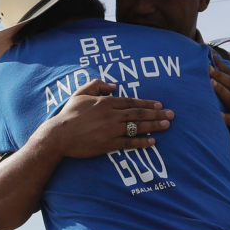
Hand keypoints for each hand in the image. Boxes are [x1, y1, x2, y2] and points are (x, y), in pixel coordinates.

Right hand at [35, 80, 173, 159]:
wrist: (58, 135)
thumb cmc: (68, 114)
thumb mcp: (80, 93)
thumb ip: (97, 85)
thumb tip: (114, 86)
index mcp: (106, 102)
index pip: (132, 102)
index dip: (148, 103)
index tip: (160, 105)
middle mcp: (112, 115)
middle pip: (139, 113)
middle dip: (157, 114)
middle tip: (171, 115)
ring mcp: (111, 130)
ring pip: (137, 127)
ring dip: (154, 126)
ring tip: (167, 125)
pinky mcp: (108, 144)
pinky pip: (129, 142)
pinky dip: (142, 142)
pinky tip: (152, 141)